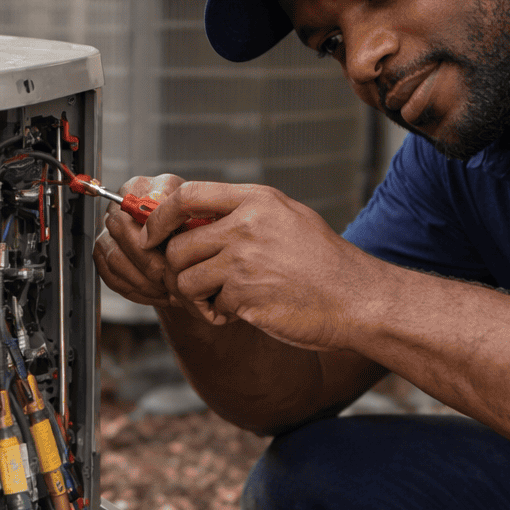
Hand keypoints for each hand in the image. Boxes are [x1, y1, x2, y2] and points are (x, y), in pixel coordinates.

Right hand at [92, 173, 184, 307]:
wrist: (190, 245)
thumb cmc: (197, 228)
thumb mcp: (202, 215)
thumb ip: (189, 217)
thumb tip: (180, 231)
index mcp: (142, 187)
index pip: (138, 205)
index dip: (156, 232)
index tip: (175, 252)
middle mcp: (119, 206)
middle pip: (121, 231)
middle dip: (149, 261)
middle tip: (171, 277)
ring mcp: (108, 230)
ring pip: (115, 258)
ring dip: (143, 281)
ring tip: (168, 290)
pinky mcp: (104, 254)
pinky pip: (111, 276)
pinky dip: (136, 290)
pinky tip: (158, 294)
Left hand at [145, 181, 378, 351]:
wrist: (358, 298)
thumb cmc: (324, 262)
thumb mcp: (288, 218)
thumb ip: (244, 213)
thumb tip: (194, 218)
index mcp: (256, 200)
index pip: (186, 195)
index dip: (159, 217)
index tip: (152, 235)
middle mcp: (246, 226)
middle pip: (177, 247)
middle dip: (180, 270)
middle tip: (201, 282)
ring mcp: (245, 261)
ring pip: (185, 281)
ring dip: (198, 296)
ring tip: (226, 297)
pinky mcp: (246, 296)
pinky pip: (211, 306)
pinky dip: (223, 314)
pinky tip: (249, 310)